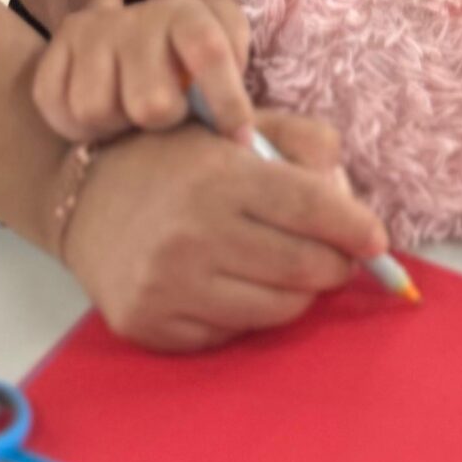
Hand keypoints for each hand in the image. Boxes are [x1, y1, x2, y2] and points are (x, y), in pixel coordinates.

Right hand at [33, 0, 252, 145]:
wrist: (125, 18)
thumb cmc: (186, 55)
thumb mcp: (223, 49)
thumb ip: (234, 80)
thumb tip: (242, 136)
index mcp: (186, 12)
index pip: (210, 53)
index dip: (228, 102)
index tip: (239, 138)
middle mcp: (137, 16)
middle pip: (151, 104)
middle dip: (164, 120)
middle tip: (168, 113)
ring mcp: (91, 29)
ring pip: (96, 110)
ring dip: (115, 125)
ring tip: (130, 114)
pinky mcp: (57, 46)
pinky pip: (59, 107)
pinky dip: (76, 123)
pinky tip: (98, 114)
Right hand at [60, 113, 391, 353]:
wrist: (84, 196)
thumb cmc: (177, 157)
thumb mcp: (235, 126)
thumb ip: (301, 141)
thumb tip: (351, 197)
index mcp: (219, 175)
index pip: (310, 209)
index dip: (355, 229)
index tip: (377, 241)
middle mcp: (192, 232)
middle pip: (303, 268)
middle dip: (334, 265)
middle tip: (335, 257)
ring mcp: (169, 285)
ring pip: (275, 310)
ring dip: (295, 293)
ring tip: (284, 268)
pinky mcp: (151, 325)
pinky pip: (231, 335)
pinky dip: (246, 314)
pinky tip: (232, 283)